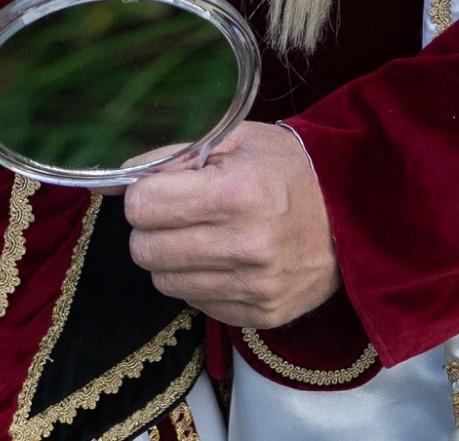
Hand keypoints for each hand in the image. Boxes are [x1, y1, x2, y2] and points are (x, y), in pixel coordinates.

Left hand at [125, 121, 339, 327]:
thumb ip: (167, 159)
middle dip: (151, 229)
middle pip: (145, 250)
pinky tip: (224, 260)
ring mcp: (254, 288)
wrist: (351, 218)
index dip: (144, 195)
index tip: (162, 189)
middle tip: (178, 214)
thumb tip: (108, 183)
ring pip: (164, 282)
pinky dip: (199, 282)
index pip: (142, 207)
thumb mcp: (233, 142)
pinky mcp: (260, 316)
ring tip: (202, 236)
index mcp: (237, 194)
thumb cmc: (286, 170)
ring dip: (172, 258)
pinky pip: (195, 303)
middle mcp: (246, 246)